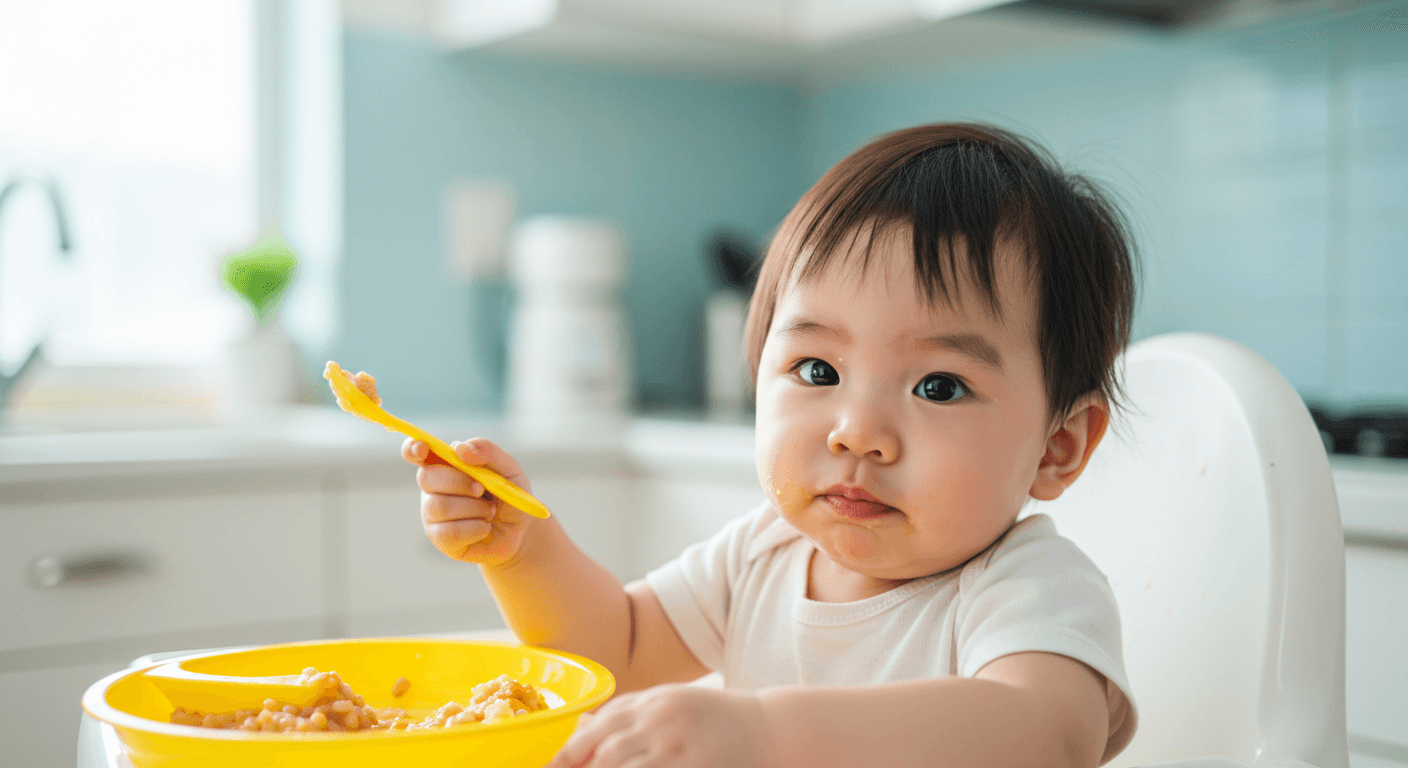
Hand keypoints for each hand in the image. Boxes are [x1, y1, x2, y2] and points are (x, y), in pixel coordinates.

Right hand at [401, 437, 535, 567]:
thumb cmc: (509, 495)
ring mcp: (433, 515)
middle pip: (426, 477)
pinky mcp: (440, 539)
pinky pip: (450, 532)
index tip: (422, 449)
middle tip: (482, 490)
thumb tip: (459, 448)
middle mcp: (433, 488)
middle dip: (459, 482)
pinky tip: (485, 527)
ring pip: (438, 506)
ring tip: (490, 511)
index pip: (415, 452)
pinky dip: (475, 528)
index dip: (413, 449)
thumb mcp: (508, 468)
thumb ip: (487, 451)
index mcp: (446, 464)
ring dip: (473, 508)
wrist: (520, 531)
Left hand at [546, 685, 777, 767]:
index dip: (566, 756)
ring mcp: (680, 747)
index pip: (595, 731)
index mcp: (650, 702)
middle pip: (605, 755)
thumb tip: (581, 729)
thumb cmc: (713, 719)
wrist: (770, 727)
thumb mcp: (668, 703)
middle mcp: (661, 720)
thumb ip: (627, 713)